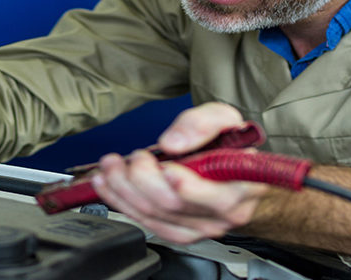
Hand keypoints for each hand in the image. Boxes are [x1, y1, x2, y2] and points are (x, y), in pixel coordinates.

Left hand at [91, 102, 268, 242]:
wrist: (230, 170)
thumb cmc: (229, 146)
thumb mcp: (225, 119)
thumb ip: (203, 123)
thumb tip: (174, 142)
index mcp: (243, 188)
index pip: (217, 198)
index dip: (188, 187)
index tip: (167, 168)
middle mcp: (223, 215)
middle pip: (174, 205)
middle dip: (143, 178)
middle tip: (135, 156)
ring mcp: (200, 227)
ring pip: (154, 215)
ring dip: (124, 189)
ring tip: (111, 166)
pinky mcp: (178, 232)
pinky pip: (145, 222)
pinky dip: (120, 202)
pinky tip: (107, 184)